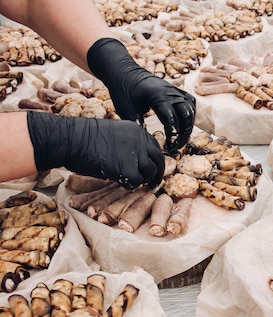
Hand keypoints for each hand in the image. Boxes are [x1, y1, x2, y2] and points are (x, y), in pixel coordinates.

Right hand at [27, 111, 163, 188]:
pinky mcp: (127, 169)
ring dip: (144, 179)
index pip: (154, 146)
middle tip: (153, 182)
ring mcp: (135, 154)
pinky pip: (137, 182)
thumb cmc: (83, 137)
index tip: (150, 168)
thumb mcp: (112, 134)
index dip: (153, 159)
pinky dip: (132, 186)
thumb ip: (126, 143)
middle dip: (157, 172)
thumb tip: (134, 158)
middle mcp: (140, 140)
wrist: (70, 139)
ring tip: (136, 184)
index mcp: (136, 131)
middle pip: (158, 159)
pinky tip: (122, 184)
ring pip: (150, 171)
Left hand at [87, 38, 195, 153]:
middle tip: (177, 147)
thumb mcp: (126, 110)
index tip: (169, 147)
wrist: (122, 71)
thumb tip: (146, 144)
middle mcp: (170, 92)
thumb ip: (137, 125)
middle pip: (186, 116)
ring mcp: (174, 90)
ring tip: (181, 138)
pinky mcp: (175, 89)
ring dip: (188, 125)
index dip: (172, 136)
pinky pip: (189, 101)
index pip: (172, 121)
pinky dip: (190, 113)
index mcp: (158, 97)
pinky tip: (185, 123)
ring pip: (190, 110)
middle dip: (184, 134)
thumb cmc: (122, 90)